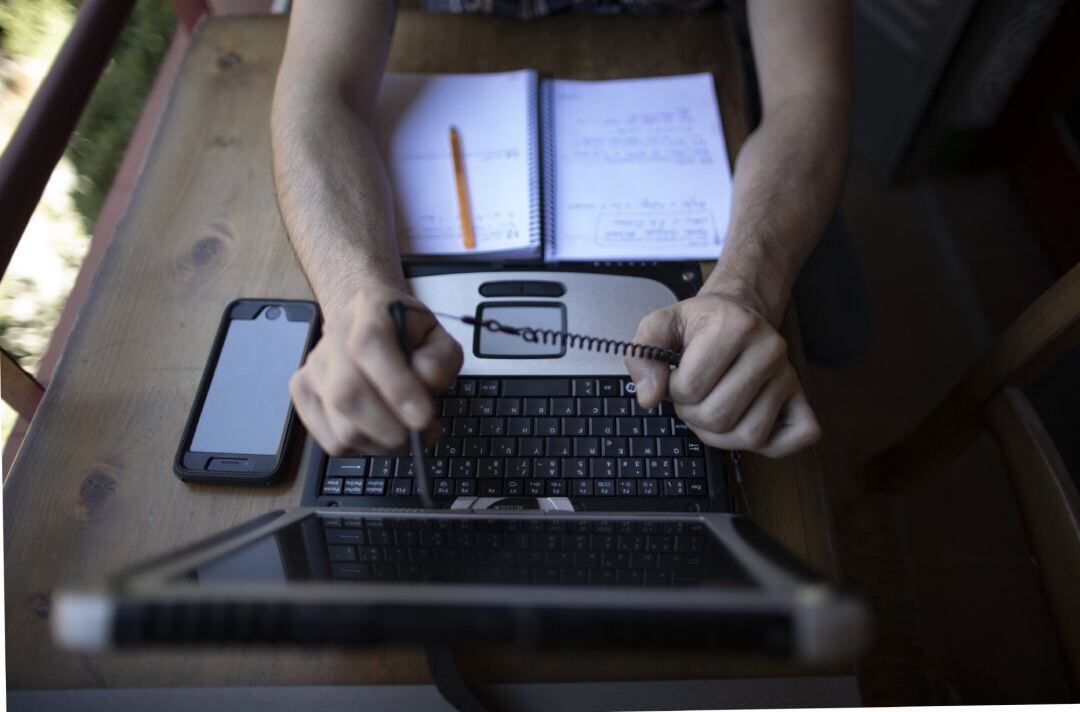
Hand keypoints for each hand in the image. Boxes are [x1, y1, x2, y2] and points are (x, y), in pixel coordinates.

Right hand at [290, 286, 462, 455]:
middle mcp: (334, 334)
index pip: (371, 346)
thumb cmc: (408, 333)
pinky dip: (364, 447)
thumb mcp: (439, 336)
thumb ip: (440, 358)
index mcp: (371, 306)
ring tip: (407, 432)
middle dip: (392, 430)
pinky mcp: (303, 392)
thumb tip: (425, 384)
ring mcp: (313, 364)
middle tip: (424, 434)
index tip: (424, 418)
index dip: (397, 387)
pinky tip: (381, 432)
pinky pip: (332, 441)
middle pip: (347, 394)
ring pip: (341, 427)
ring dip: (383, 443)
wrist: (369, 322)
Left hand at [625, 291, 820, 457]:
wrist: (737, 313)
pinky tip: (745, 422)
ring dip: (720, 434)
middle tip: (694, 395)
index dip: (673, 391)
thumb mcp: (661, 325)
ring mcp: (789, 375)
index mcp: (736, 326)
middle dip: (693, 414)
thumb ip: (642, 356)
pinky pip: (796, 438)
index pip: (691, 388)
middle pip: (719, 417)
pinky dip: (770, 444)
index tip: (677, 377)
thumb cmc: (701, 324)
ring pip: (750, 436)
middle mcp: (770, 349)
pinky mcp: (800, 397)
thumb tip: (649, 397)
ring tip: (712, 407)